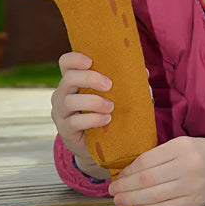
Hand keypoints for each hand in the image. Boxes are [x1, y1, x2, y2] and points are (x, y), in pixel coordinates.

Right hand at [51, 52, 113, 177]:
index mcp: (73, 81)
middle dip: (90, 79)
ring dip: (93, 101)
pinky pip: (74, 122)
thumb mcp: (115, 96)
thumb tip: (144, 72)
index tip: (90, 61)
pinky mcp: (65, 130)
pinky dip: (93, 119)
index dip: (75, 59)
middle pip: (68, 78)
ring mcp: (60, 112)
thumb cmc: (107, 113)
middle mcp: (62, 94)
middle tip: (109, 85)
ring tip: (110, 107)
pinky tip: (106, 120)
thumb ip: (125, 83)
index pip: (65, 63)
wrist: (99, 146)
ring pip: (69, 101)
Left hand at [108, 137, 204, 205]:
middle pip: (147, 179)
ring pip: (155, 195)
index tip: (118, 176)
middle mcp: (187, 166)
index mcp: (180, 148)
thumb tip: (127, 172)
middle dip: (125, 187)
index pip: (146, 161)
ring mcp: (192, 185)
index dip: (128, 171)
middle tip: (112, 190)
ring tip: (119, 200)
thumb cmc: (197, 154)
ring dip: (132, 199)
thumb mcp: (180, 145)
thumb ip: (158, 156)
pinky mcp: (194, 202)